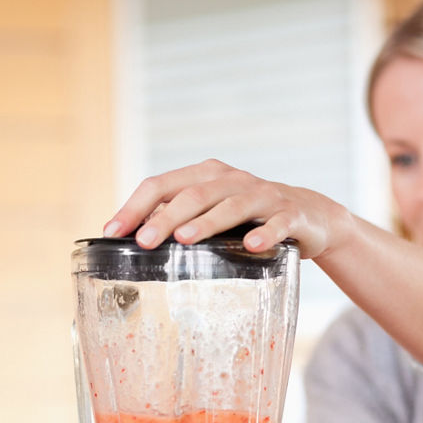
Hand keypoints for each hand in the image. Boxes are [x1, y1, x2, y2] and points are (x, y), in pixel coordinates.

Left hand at [102, 159, 352, 259]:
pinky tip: (250, 245)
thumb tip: (134, 239)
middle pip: (193, 194)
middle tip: (143, 241)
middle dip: (165, 218)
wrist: (311, 217)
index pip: (163, 185)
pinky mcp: (290, 215)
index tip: (112, 231)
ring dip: (207, 222)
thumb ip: (179, 220)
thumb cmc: (250, 218)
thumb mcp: (212, 213)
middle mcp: (232, 181)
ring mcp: (263, 196)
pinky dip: (264, 233)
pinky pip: (277, 223)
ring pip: (231, 205)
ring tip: (184, 240)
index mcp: (207, 176)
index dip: (135, 206)